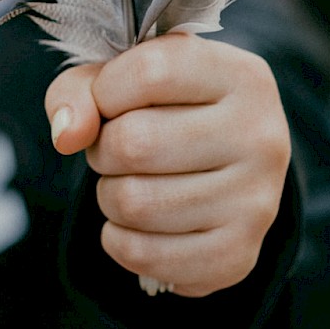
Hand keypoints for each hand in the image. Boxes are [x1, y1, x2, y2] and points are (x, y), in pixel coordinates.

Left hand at [45, 34, 290, 296]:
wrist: (226, 168)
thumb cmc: (167, 111)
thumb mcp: (126, 79)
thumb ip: (80, 90)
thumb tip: (67, 136)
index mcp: (242, 76)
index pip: (150, 73)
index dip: (106, 91)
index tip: (110, 102)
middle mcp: (261, 136)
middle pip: (135, 143)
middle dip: (104, 150)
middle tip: (118, 151)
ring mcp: (256, 201)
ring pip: (134, 203)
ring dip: (110, 196)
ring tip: (133, 182)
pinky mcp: (238, 255)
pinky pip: (144, 255)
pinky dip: (120, 241)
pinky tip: (138, 224)